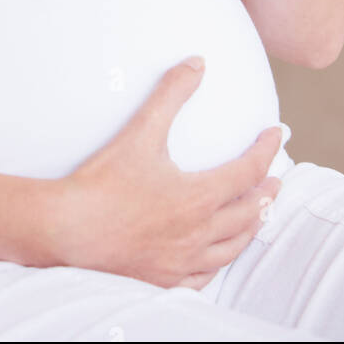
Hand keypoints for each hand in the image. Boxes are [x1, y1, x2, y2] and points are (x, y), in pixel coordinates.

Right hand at [39, 58, 283, 287]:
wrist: (67, 230)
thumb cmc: (102, 182)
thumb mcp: (140, 131)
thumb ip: (171, 94)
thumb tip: (196, 64)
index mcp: (199, 197)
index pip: (248, 171)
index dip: (267, 151)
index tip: (276, 134)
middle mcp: (198, 233)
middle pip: (249, 213)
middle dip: (266, 193)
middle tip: (276, 180)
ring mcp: (183, 261)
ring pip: (232, 248)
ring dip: (251, 228)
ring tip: (258, 217)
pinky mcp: (164, 280)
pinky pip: (205, 277)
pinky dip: (218, 262)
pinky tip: (215, 257)